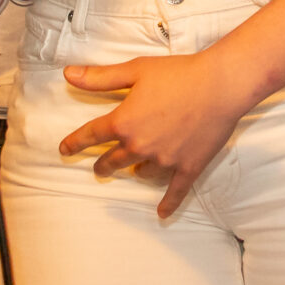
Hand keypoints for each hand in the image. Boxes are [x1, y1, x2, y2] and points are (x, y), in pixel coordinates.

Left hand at [58, 53, 259, 215]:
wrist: (220, 85)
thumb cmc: (179, 73)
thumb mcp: (136, 70)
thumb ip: (100, 77)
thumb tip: (68, 75)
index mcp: (124, 122)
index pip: (91, 135)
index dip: (75, 143)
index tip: (64, 150)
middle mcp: (139, 145)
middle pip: (112, 161)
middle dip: (103, 165)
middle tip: (100, 167)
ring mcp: (164, 159)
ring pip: (142, 173)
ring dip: (135, 171)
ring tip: (135, 170)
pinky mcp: (188, 167)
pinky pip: (175, 191)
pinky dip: (168, 203)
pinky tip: (162, 214)